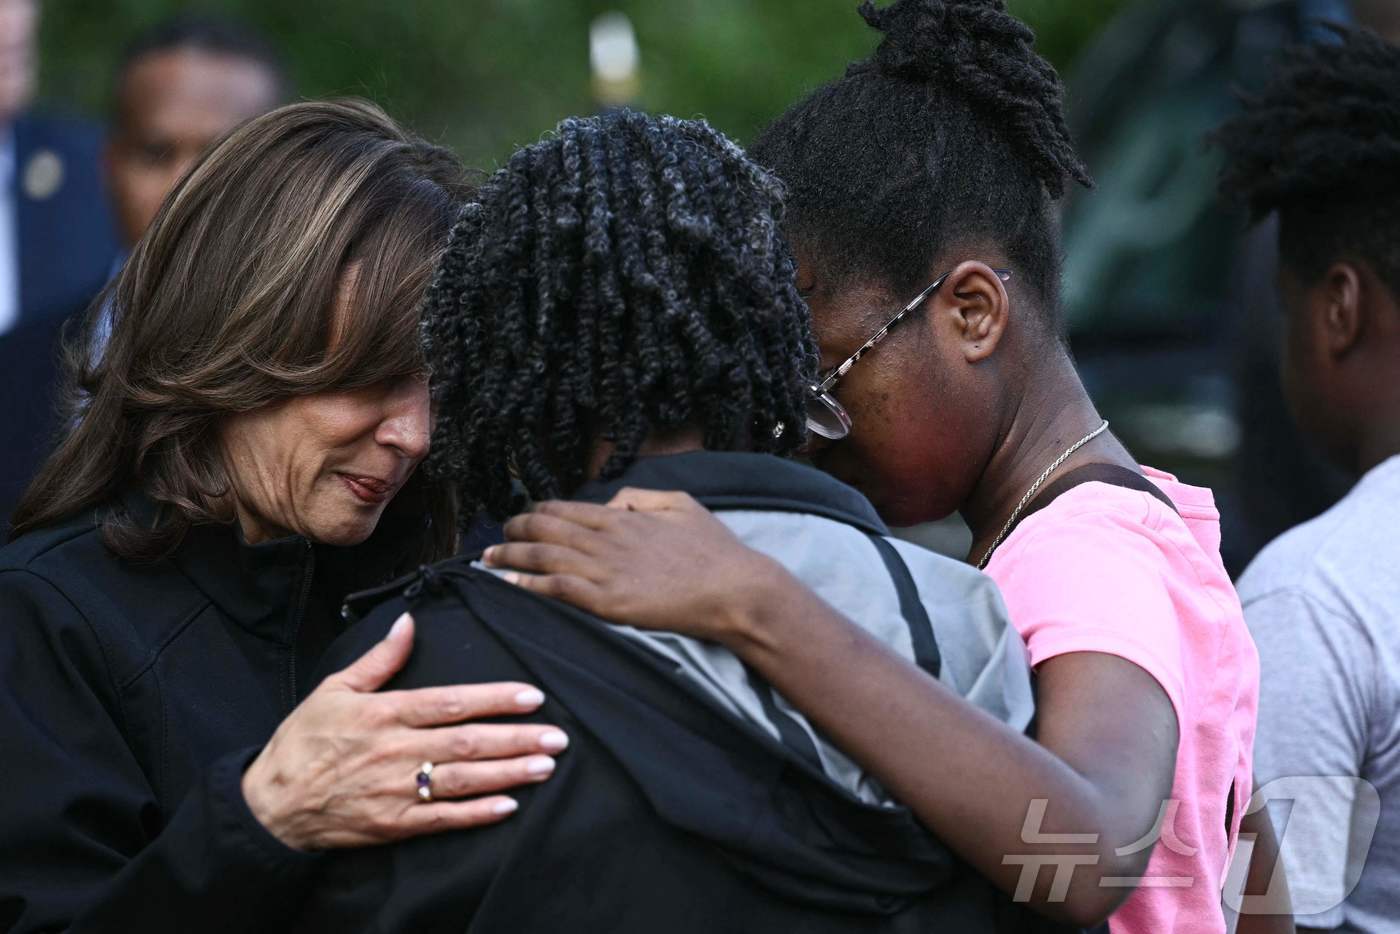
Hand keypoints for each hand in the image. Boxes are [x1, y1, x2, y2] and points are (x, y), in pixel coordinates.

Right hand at [242, 613, 568, 850]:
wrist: (270, 804)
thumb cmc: (303, 742)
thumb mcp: (336, 689)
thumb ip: (380, 659)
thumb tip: (409, 622)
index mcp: (385, 714)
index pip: (450, 703)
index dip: (494, 698)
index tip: (531, 696)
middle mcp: (395, 751)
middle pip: (467, 742)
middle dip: (516, 738)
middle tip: (557, 736)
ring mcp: (395, 790)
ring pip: (462, 780)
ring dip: (507, 773)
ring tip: (544, 766)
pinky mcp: (393, 824)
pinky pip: (442, 819)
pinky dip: (476, 814)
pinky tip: (508, 806)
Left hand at [481, 488, 795, 645]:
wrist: (734, 589)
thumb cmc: (714, 549)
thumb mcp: (681, 503)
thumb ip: (641, 497)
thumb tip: (612, 500)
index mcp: (622, 515)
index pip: (564, 509)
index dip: (535, 513)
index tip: (522, 519)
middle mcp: (606, 539)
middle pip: (543, 530)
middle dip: (513, 532)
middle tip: (496, 539)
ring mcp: (604, 570)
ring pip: (541, 558)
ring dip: (509, 558)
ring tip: (488, 560)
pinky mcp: (606, 602)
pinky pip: (555, 589)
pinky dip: (527, 585)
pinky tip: (508, 585)